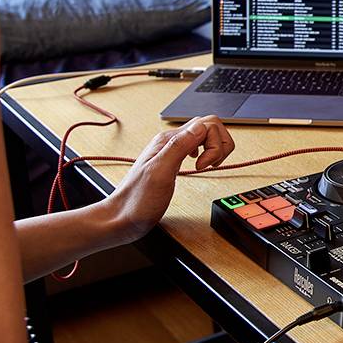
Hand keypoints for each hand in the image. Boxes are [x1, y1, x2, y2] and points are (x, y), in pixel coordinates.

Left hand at [103, 116, 234, 242]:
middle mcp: (171, 142)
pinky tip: (201, 166)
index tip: (204, 166)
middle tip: (210, 164)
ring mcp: (173, 151)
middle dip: (219, 145)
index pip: (206, 125)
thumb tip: (200, 127)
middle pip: (208, 126)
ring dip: (215, 149)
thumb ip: (179, 147)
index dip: (213, 145)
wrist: (123, 217)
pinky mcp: (174, 161)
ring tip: (207, 165)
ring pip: (205, 135)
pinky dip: (207, 154)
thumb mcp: (159, 173)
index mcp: (168, 141)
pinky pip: (198, 147)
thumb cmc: (138, 200)